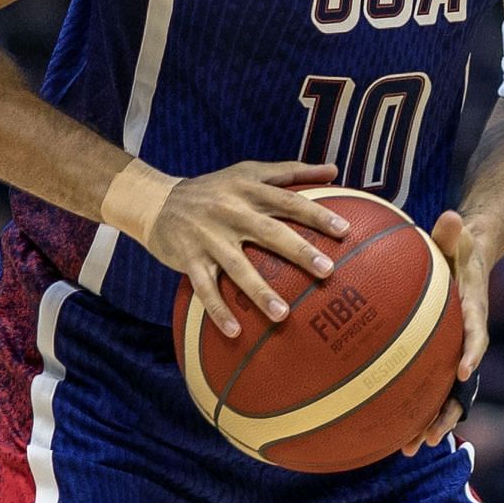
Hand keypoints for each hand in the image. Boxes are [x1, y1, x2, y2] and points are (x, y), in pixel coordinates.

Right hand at [143, 161, 349, 338]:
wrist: (158, 201)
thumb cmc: (215, 188)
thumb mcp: (249, 172)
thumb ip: (291, 171)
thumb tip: (334, 170)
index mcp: (248, 189)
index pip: (288, 200)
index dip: (316, 214)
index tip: (344, 231)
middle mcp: (230, 211)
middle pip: (268, 232)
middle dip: (298, 251)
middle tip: (327, 271)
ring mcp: (208, 237)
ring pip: (237, 266)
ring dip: (259, 291)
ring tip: (283, 315)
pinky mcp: (189, 259)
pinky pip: (204, 289)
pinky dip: (218, 310)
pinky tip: (235, 332)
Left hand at [401, 209, 490, 455]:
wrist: (472, 258)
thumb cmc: (460, 246)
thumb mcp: (459, 236)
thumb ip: (453, 231)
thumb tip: (452, 216)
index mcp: (473, 309)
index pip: (476, 333)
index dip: (472, 352)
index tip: (463, 370)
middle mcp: (466, 338)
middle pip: (461, 382)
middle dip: (448, 409)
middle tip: (430, 434)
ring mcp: (452, 351)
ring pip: (444, 394)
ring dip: (429, 421)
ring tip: (410, 447)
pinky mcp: (437, 357)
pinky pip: (426, 386)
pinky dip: (412, 408)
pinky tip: (388, 430)